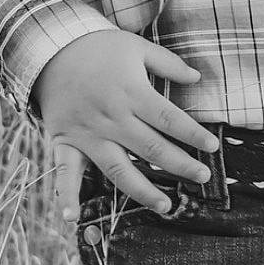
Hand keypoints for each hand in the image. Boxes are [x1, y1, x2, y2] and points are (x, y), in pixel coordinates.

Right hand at [33, 28, 220, 219]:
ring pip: (118, 169)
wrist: (50, 46)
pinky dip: (66, 195)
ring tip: (166, 206)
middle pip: (151, 149)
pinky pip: (65, 171)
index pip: (170, 120)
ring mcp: (88, 133)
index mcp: (132, 93)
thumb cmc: (98, 46)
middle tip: (203, 177)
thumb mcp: (137, 46)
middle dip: (180, 165)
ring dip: (143, 190)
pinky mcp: (65, 141)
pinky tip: (72, 218)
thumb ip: (168, 63)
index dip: (194, 135)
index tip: (213, 148)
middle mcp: (112, 118)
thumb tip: (197, 76)